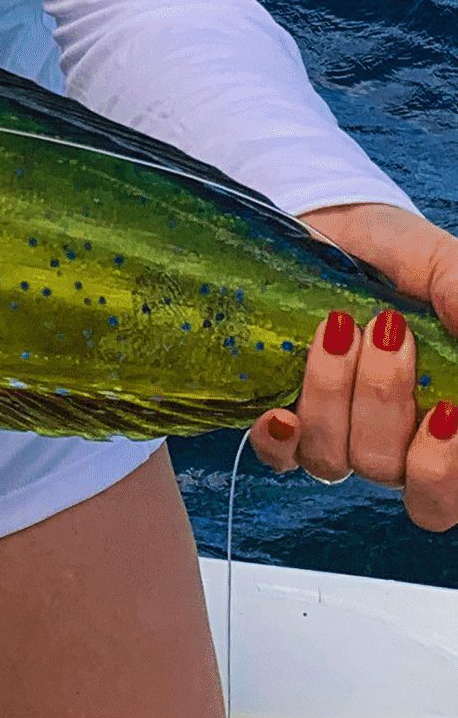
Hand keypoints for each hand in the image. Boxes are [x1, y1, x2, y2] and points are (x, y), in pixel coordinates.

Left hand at [250, 203, 457, 531]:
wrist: (336, 228)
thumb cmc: (403, 258)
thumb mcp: (440, 265)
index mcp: (444, 425)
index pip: (447, 489)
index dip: (444, 467)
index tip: (445, 408)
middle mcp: (393, 443)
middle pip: (388, 469)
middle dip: (384, 401)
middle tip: (387, 331)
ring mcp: (336, 433)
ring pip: (332, 458)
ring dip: (331, 394)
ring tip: (337, 329)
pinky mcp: (286, 414)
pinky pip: (277, 456)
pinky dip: (278, 439)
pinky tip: (280, 411)